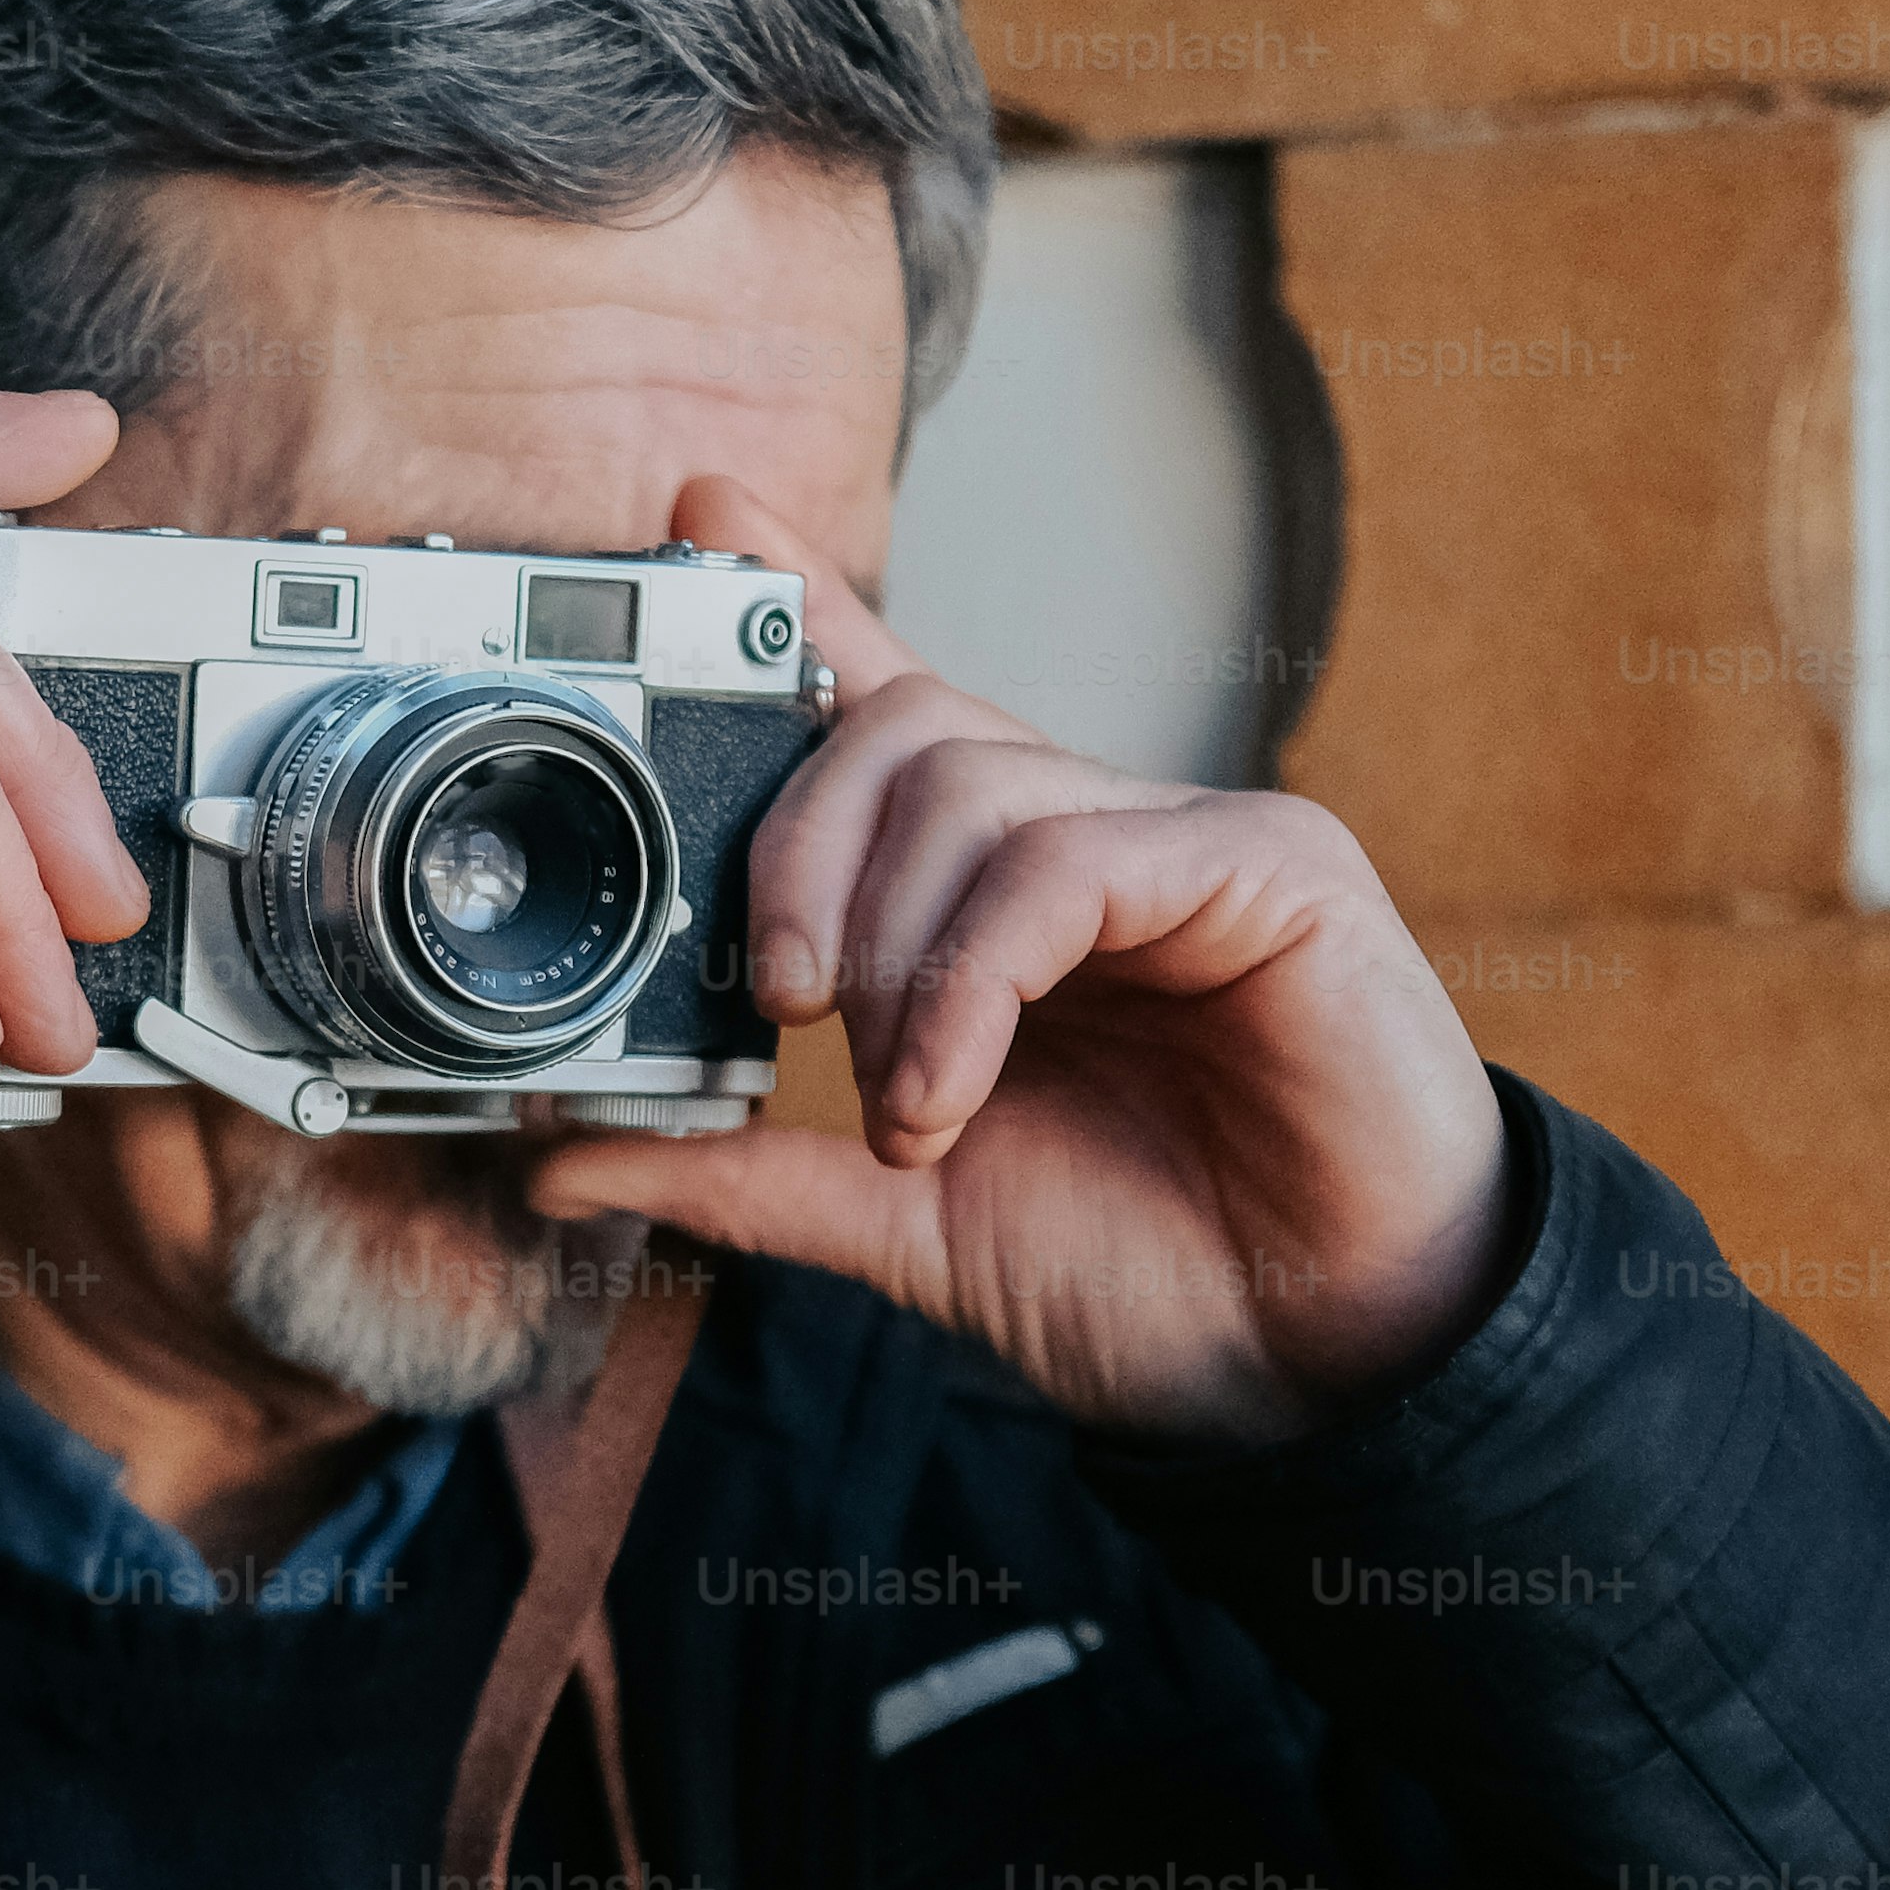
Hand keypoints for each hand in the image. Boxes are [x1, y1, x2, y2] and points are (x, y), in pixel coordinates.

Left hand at [530, 477, 1518, 1449]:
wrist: (1325, 1371)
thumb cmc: (1155, 1277)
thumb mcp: (904, 1221)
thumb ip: (748, 1171)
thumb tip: (564, 1157)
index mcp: (1005, 898)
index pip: (890, 702)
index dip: (799, 600)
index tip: (698, 519)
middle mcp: (1094, 838)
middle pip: (897, 730)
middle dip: (796, 858)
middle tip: (784, 1010)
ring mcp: (1191, 838)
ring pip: (972, 786)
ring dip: (890, 959)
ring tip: (903, 1109)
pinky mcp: (1275, 870)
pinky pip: (1070, 861)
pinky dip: (972, 981)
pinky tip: (948, 1093)